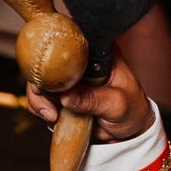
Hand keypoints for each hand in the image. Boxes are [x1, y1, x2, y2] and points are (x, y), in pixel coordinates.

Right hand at [24, 51, 155, 142]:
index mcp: (99, 51)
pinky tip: (52, 117)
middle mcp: (81, 60)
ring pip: (41, 78)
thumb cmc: (132, 111)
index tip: (46, 63)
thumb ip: (92, 100)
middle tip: (42, 95)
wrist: (129, 134)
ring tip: (51, 114)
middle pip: (48, 57)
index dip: (53, 45)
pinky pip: (42, 96)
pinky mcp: (62, 94)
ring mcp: (69, 77)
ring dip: (39, 96)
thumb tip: (65, 97)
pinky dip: (40, 106)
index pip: (72, 37)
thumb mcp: (116, 104)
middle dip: (41, 77)